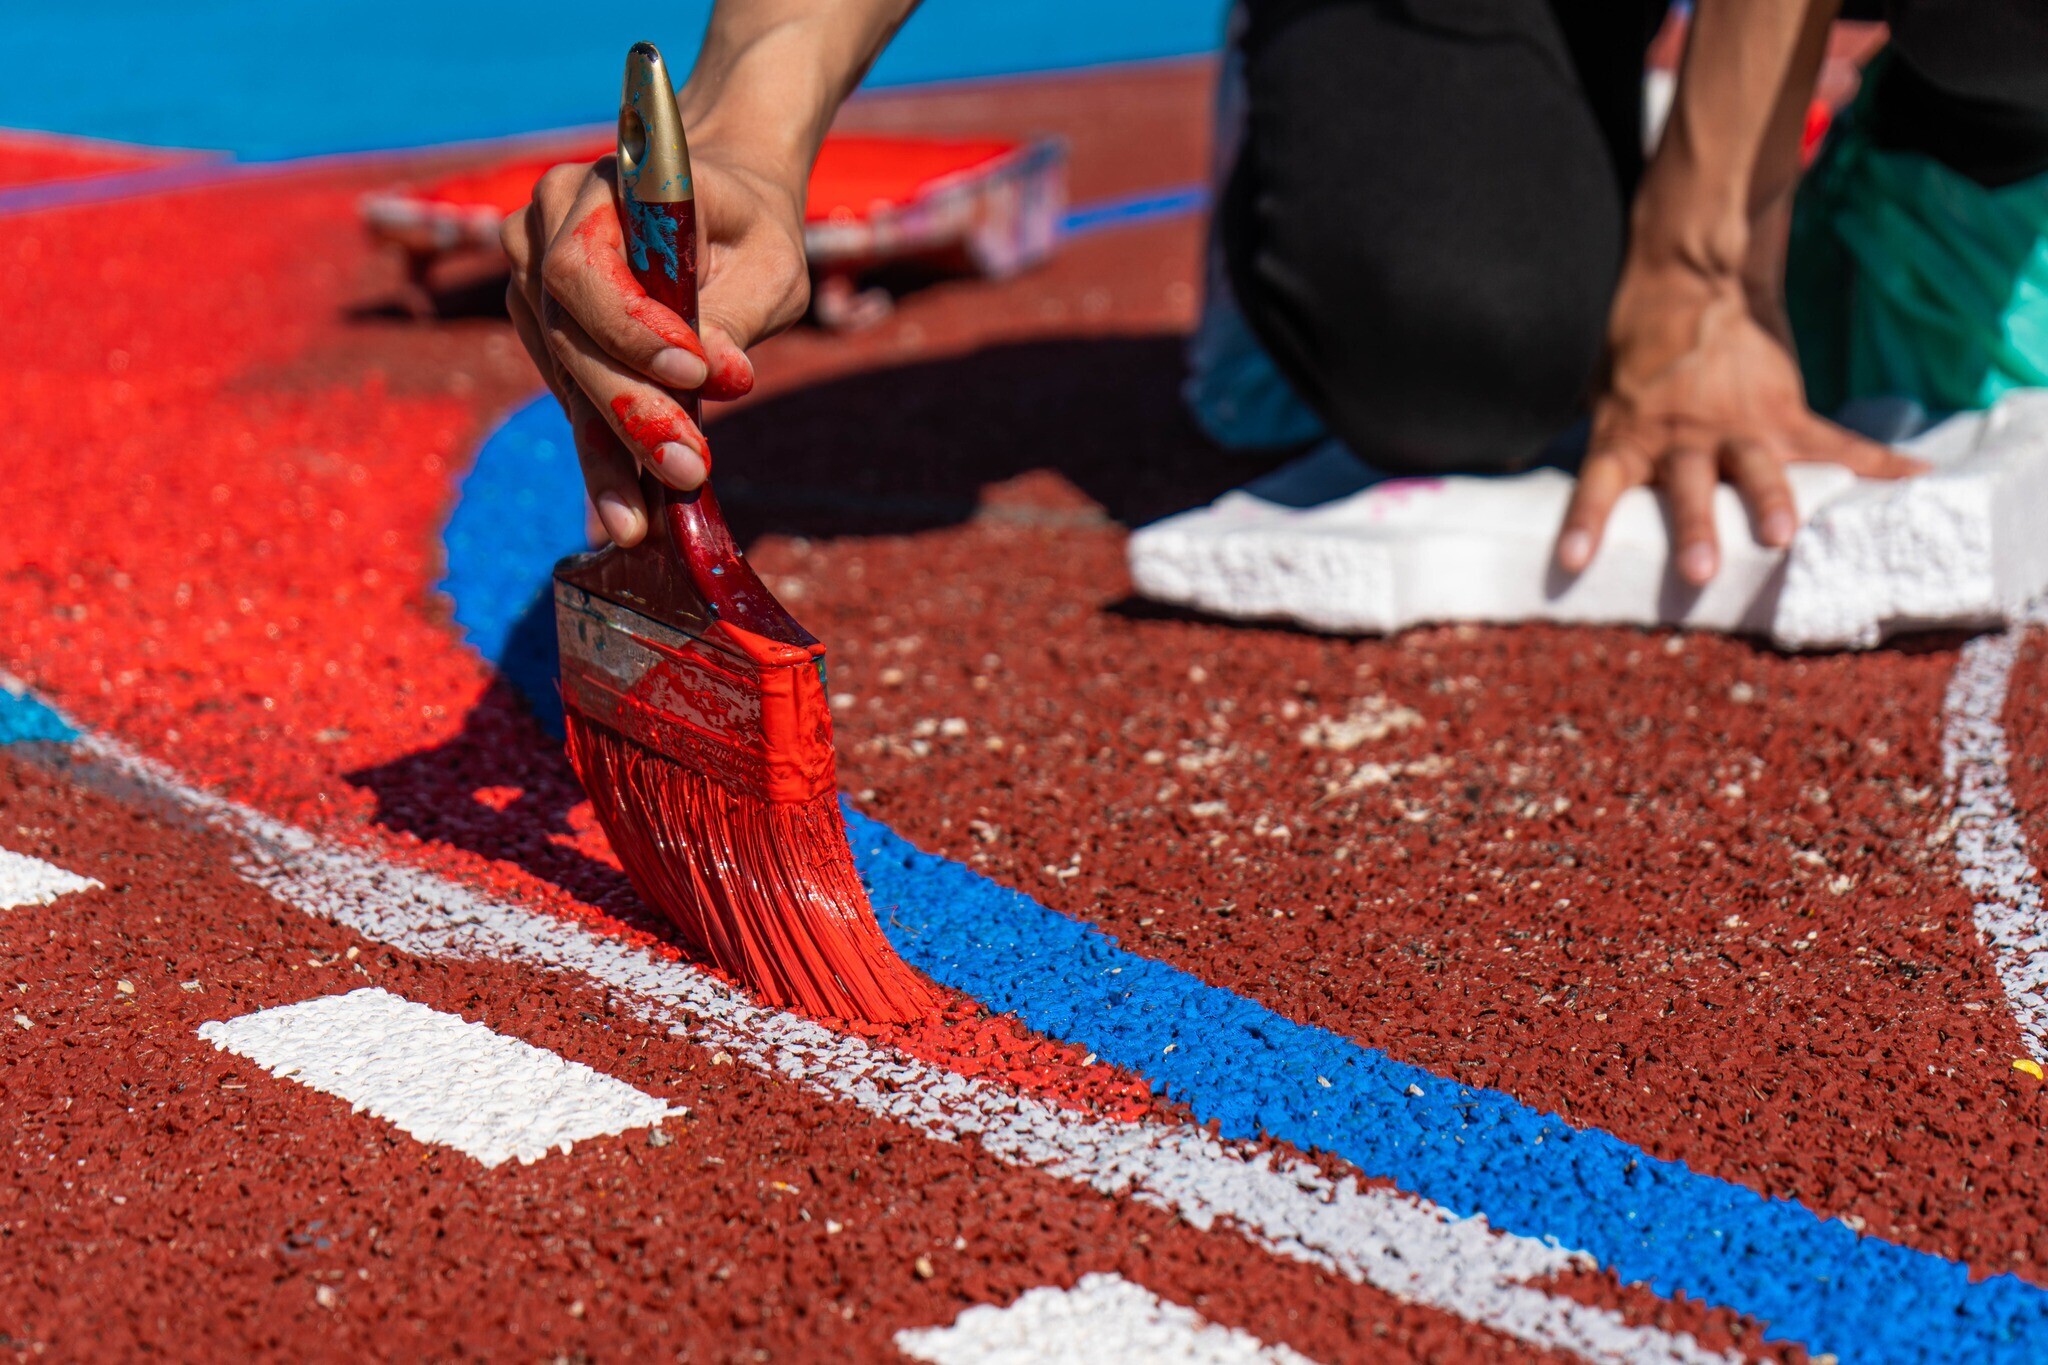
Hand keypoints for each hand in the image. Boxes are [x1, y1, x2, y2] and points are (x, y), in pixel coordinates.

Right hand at [501, 144, 809, 545]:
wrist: (723, 212)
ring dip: (607, 448)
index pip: (585, 264)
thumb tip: (715, 377)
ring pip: (563, 373)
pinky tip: (627, 499)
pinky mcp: (540, 326)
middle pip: (567, 332)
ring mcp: (532, 275)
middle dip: (628, 411)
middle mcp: (547, 223)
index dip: (629, 327)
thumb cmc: (752, 231)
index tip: (697, 375)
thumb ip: (737, 312)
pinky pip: (566, 391)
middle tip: (683, 470)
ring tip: (642, 515)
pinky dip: (601, 445)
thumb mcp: (771, 264)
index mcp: (603, 186)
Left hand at [1555, 260, 1923, 586]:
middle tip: (1699, 572)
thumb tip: (1543, 484)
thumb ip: (1596, 445)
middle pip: (1687, 489)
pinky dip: (1877, 464)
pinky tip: (1917, 482)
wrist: (1686, 280)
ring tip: (1785, 535)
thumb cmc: (1635, 352)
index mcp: (1627, 436)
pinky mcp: (1784, 412)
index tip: (1572, 561)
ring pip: (1756, 470)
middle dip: (1695, 530)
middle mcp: (1681, 438)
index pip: (1598, 485)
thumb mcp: (1600, 396)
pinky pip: (1834, 444)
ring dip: (1770, 503)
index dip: (1585, 523)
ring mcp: (1736, 426)